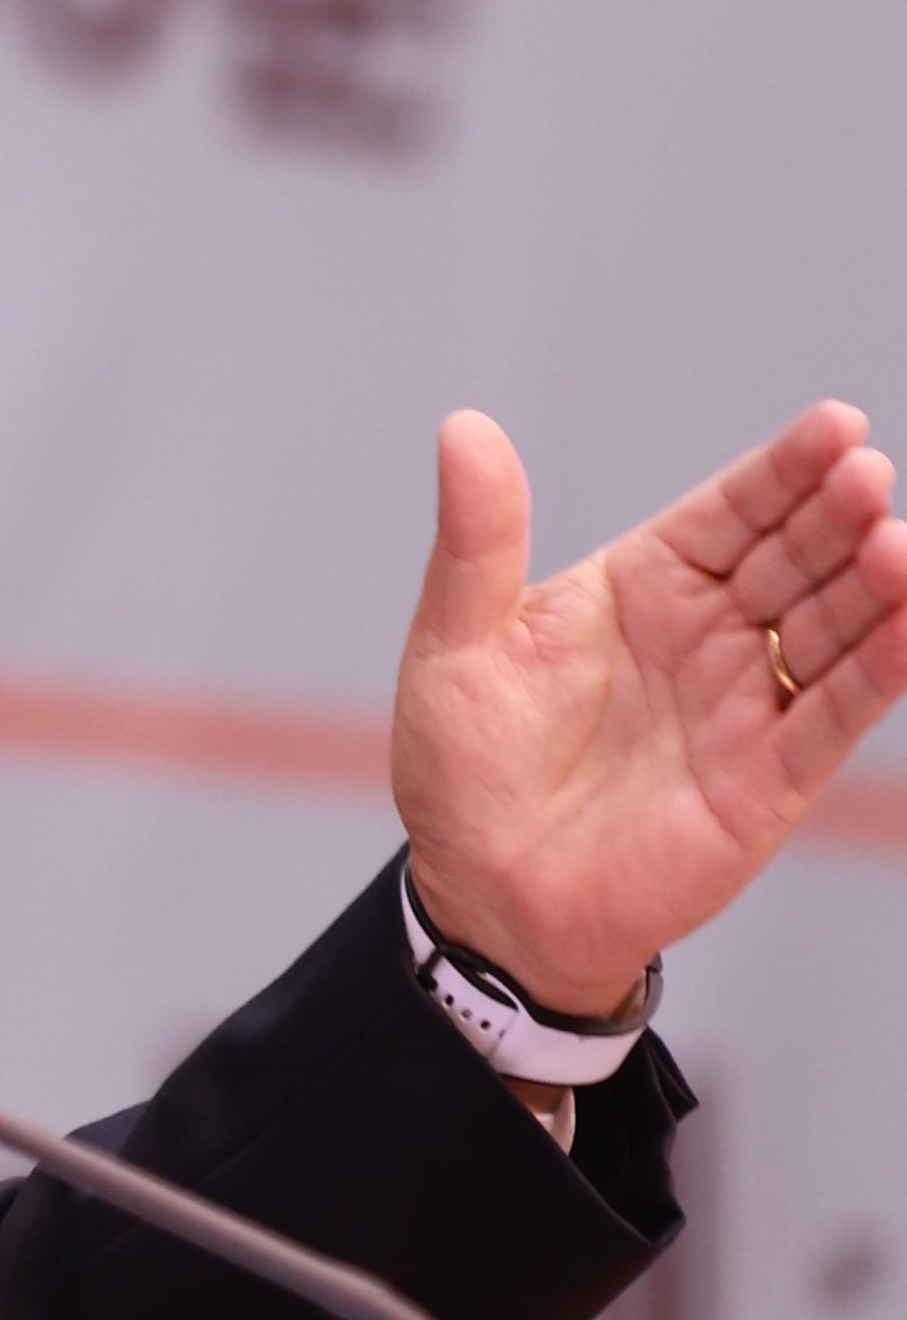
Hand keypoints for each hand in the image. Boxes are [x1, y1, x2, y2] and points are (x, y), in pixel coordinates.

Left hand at [391, 397, 906, 1010]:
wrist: (483, 894)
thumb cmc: (464, 765)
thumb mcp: (458, 639)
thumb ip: (479, 539)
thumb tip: (463, 427)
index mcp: (644, 584)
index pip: (733, 510)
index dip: (785, 470)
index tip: (837, 425)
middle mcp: (709, 634)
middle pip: (795, 558)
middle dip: (836, 515)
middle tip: (868, 475)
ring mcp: (747, 705)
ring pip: (832, 629)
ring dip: (873, 588)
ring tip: (896, 544)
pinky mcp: (770, 779)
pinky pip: (837, 715)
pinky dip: (880, 671)